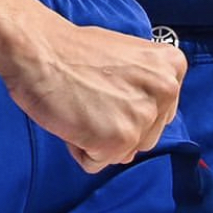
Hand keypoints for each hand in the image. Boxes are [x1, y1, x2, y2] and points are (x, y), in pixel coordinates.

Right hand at [0, 12, 185, 173]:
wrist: (40, 50)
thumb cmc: (75, 51)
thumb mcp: (129, 57)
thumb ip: (146, 84)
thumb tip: (146, 113)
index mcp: (172, 66)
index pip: (160, 112)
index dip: (129, 106)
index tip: (109, 87)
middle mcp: (166, 90)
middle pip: (145, 136)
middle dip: (116, 125)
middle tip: (92, 96)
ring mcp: (144, 116)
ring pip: (122, 152)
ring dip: (98, 138)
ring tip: (83, 105)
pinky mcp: (120, 140)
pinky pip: (97, 163)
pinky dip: (80, 148)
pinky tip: (73, 118)